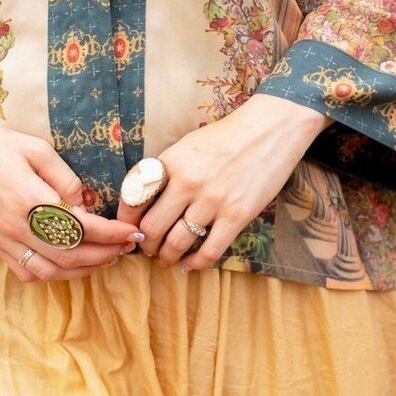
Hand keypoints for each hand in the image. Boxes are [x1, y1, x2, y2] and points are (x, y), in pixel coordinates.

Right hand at [0, 92, 142, 282]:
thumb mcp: (34, 148)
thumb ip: (63, 176)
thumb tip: (86, 202)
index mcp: (29, 199)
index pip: (79, 226)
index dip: (110, 233)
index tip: (131, 232)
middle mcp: (16, 226)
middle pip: (69, 255)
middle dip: (104, 254)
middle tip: (126, 246)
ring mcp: (4, 240)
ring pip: (50, 271)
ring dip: (82, 270)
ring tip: (105, 258)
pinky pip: (27, 272)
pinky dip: (52, 275)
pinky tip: (68, 264)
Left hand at [116, 94, 328, 269]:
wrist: (270, 130)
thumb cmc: (227, 137)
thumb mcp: (188, 145)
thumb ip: (167, 171)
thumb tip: (146, 202)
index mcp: (171, 162)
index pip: (135, 198)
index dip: (126, 220)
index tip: (129, 228)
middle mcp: (187, 182)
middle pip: (152, 227)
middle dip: (146, 244)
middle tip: (148, 248)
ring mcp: (212, 200)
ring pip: (176, 243)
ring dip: (166, 257)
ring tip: (166, 259)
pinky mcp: (237, 215)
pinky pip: (209, 251)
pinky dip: (195, 263)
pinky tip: (190, 264)